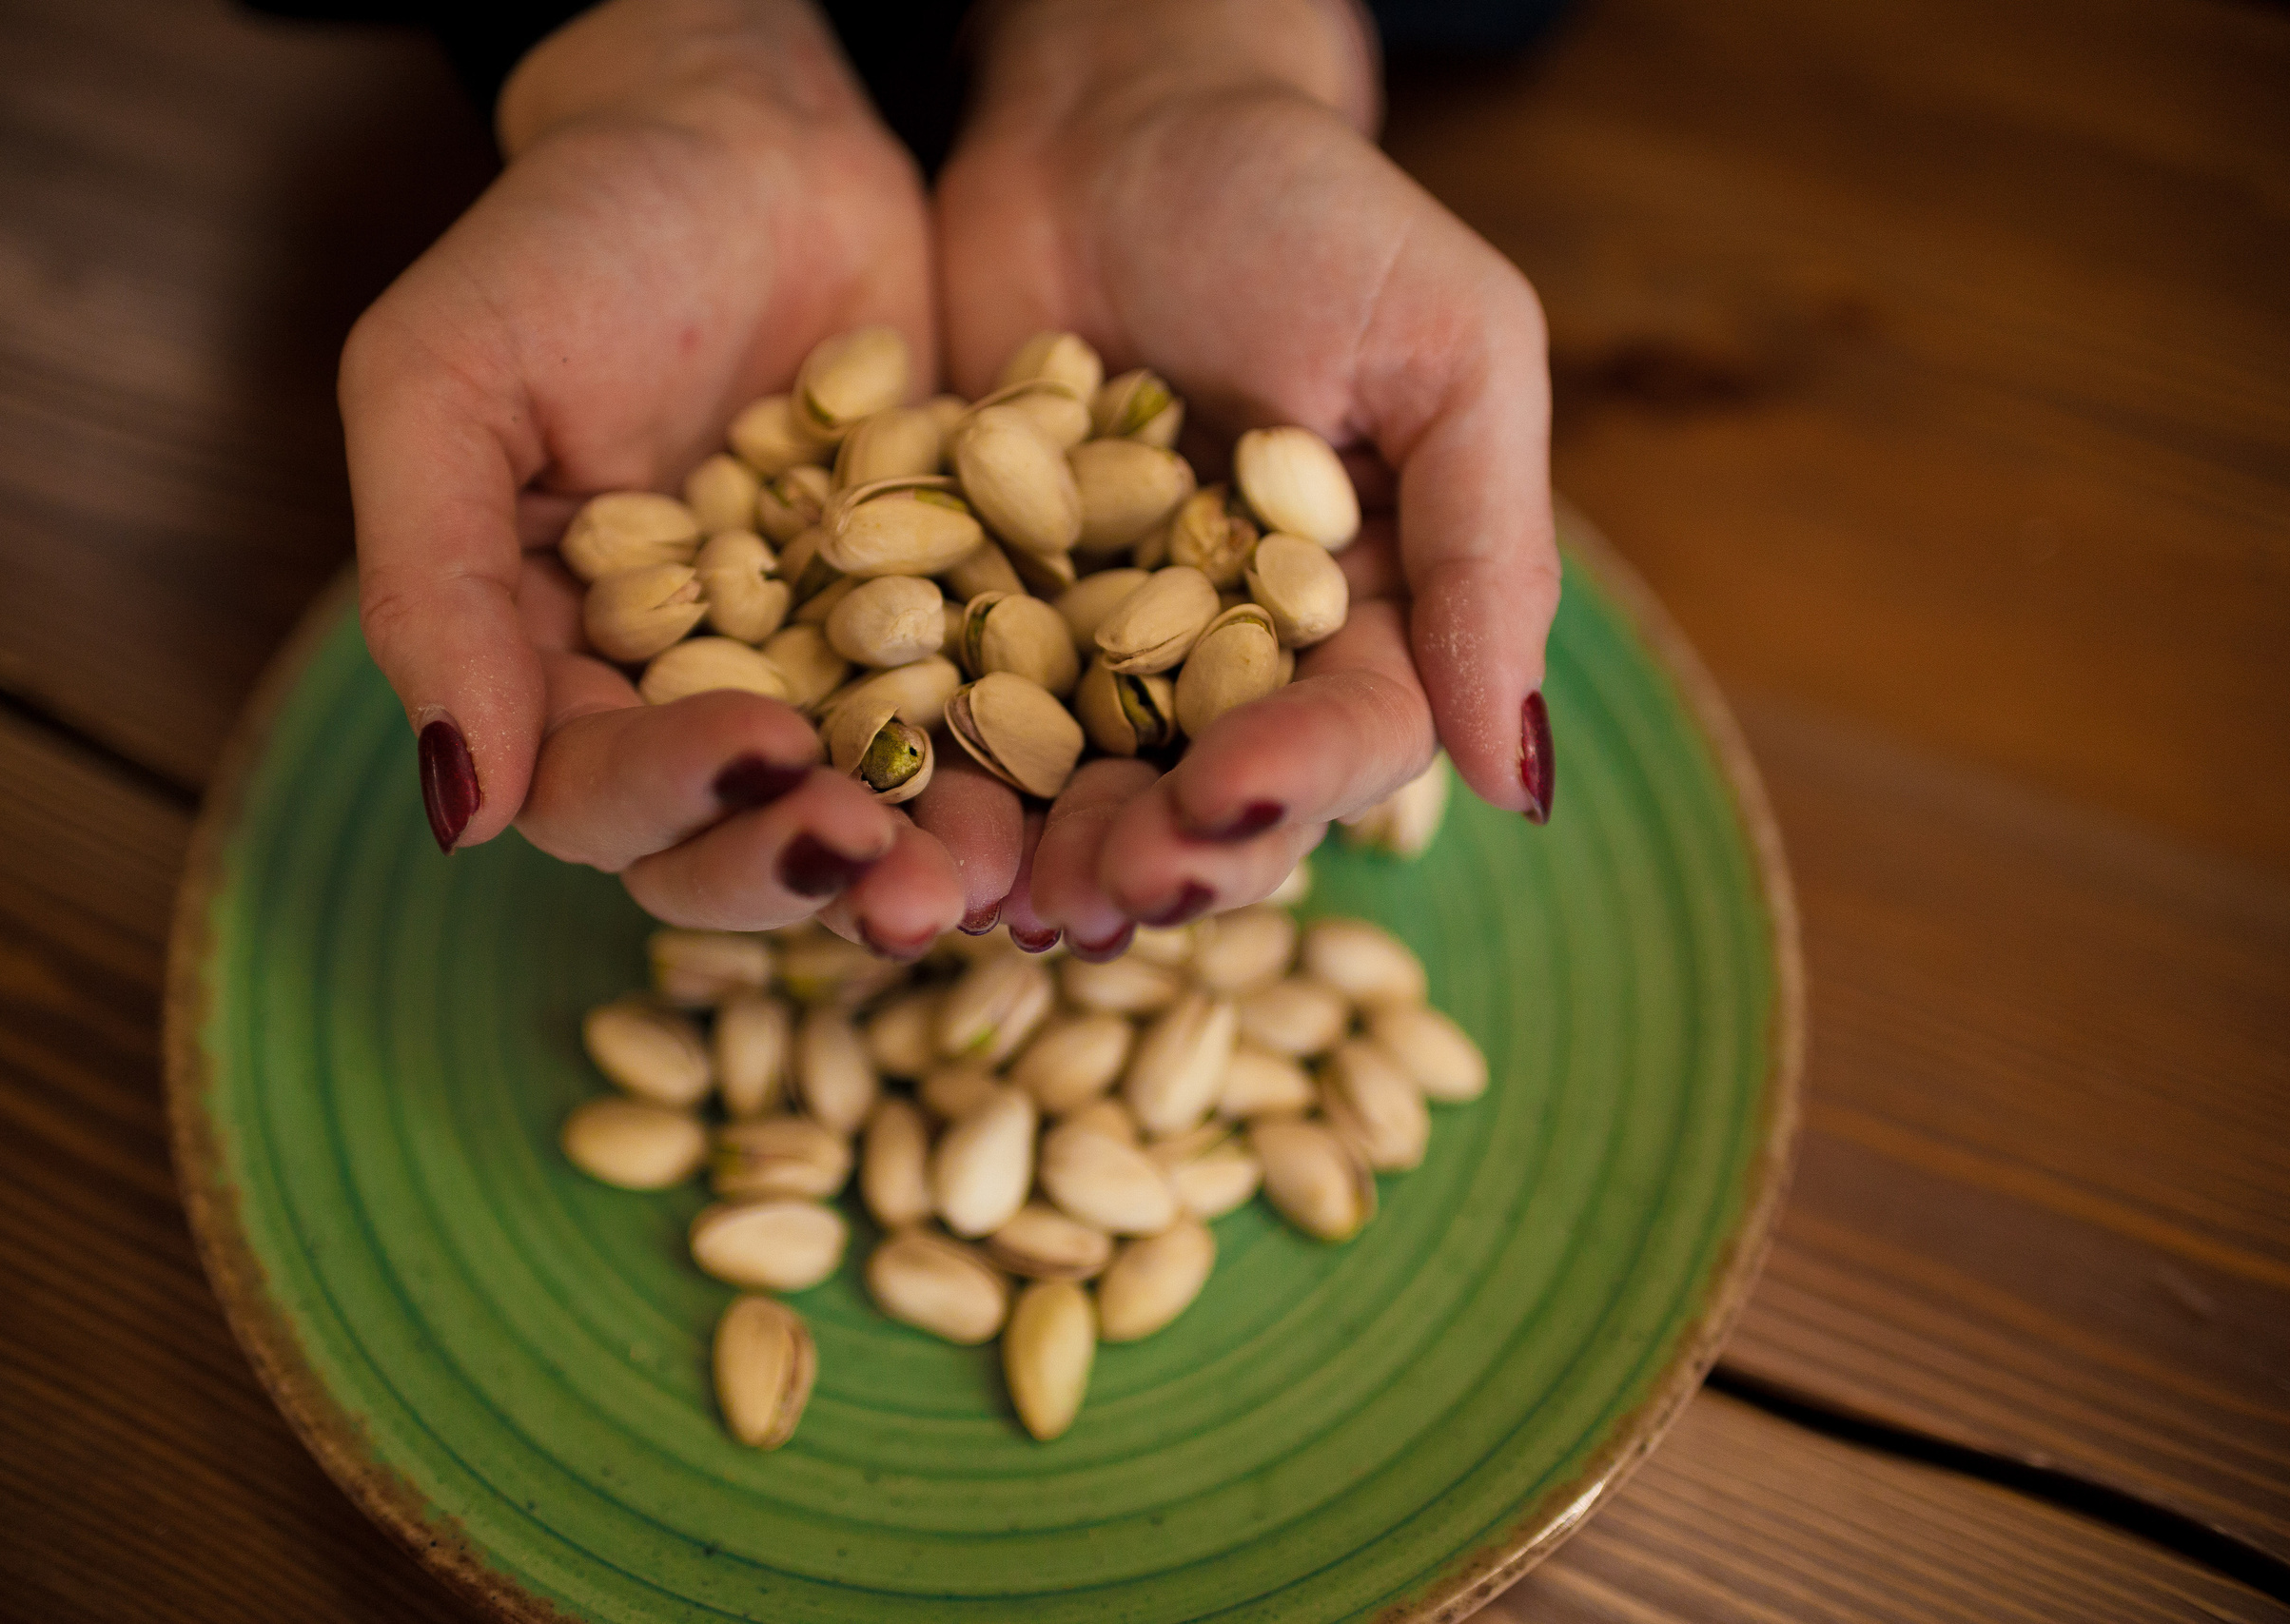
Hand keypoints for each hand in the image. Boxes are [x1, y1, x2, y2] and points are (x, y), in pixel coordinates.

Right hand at [340, 0, 960, 947]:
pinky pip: (983, 729)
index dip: (672, 796)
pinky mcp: (945, 636)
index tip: (763, 749)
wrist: (751, 135)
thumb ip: (434, 585)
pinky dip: (1022, 774)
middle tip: (888, 862)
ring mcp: (825, 678)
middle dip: (801, 865)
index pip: (593, 793)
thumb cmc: (569, 239)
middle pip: (728, 846)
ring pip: (862, 820)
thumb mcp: (446, 381)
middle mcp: (688, 703)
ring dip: (921, 863)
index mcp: (554, 672)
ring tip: (991, 876)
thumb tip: (459, 813)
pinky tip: (1082, 793)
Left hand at [916, 0, 1557, 952]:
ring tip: (992, 895)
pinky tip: (890, 815)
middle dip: (1159, 855)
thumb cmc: (1305, 209)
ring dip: (1040, 852)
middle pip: (1210, 801)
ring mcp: (1095, 649)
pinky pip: (954, 713)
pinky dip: (930, 772)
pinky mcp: (974, 615)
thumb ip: (1489, 550)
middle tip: (1096, 890)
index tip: (1227, 804)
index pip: (1350, 736)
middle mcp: (1233, 664)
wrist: (1110, 122)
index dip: (1294, 785)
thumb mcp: (1448, 345)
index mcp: (1368, 620)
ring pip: (1081, 791)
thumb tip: (1523, 777)